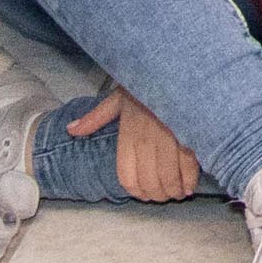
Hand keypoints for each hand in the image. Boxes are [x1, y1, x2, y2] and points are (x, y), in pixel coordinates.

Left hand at [64, 90, 203, 201]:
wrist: (175, 66)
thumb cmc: (147, 83)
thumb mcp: (117, 98)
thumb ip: (95, 118)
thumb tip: (71, 130)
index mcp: (128, 134)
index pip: (127, 175)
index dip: (136, 191)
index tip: (144, 194)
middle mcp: (146, 140)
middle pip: (149, 181)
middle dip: (157, 195)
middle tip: (164, 197)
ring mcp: (168, 139)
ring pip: (168, 178)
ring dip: (172, 191)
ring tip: (177, 193)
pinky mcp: (190, 135)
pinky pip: (188, 166)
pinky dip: (189, 181)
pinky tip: (189, 186)